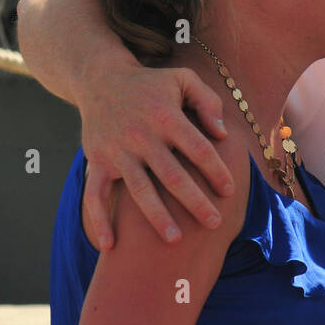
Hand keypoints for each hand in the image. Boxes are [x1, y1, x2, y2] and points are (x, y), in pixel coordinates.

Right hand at [80, 62, 232, 249]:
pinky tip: (111, 245)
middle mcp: (141, 136)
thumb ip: (208, 101)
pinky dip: (100, 220)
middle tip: (214, 223)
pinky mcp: (97, 162)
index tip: (229, 191)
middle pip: (173, 175)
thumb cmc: (151, 84)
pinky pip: (95, 195)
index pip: (199, 149)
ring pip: (139, 190)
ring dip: (157, 217)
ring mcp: (117, 151)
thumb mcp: (183, 79)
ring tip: (176, 241)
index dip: (216, 171)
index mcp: (166, 116)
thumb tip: (222, 134)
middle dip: (195, 202)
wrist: (100, 79)